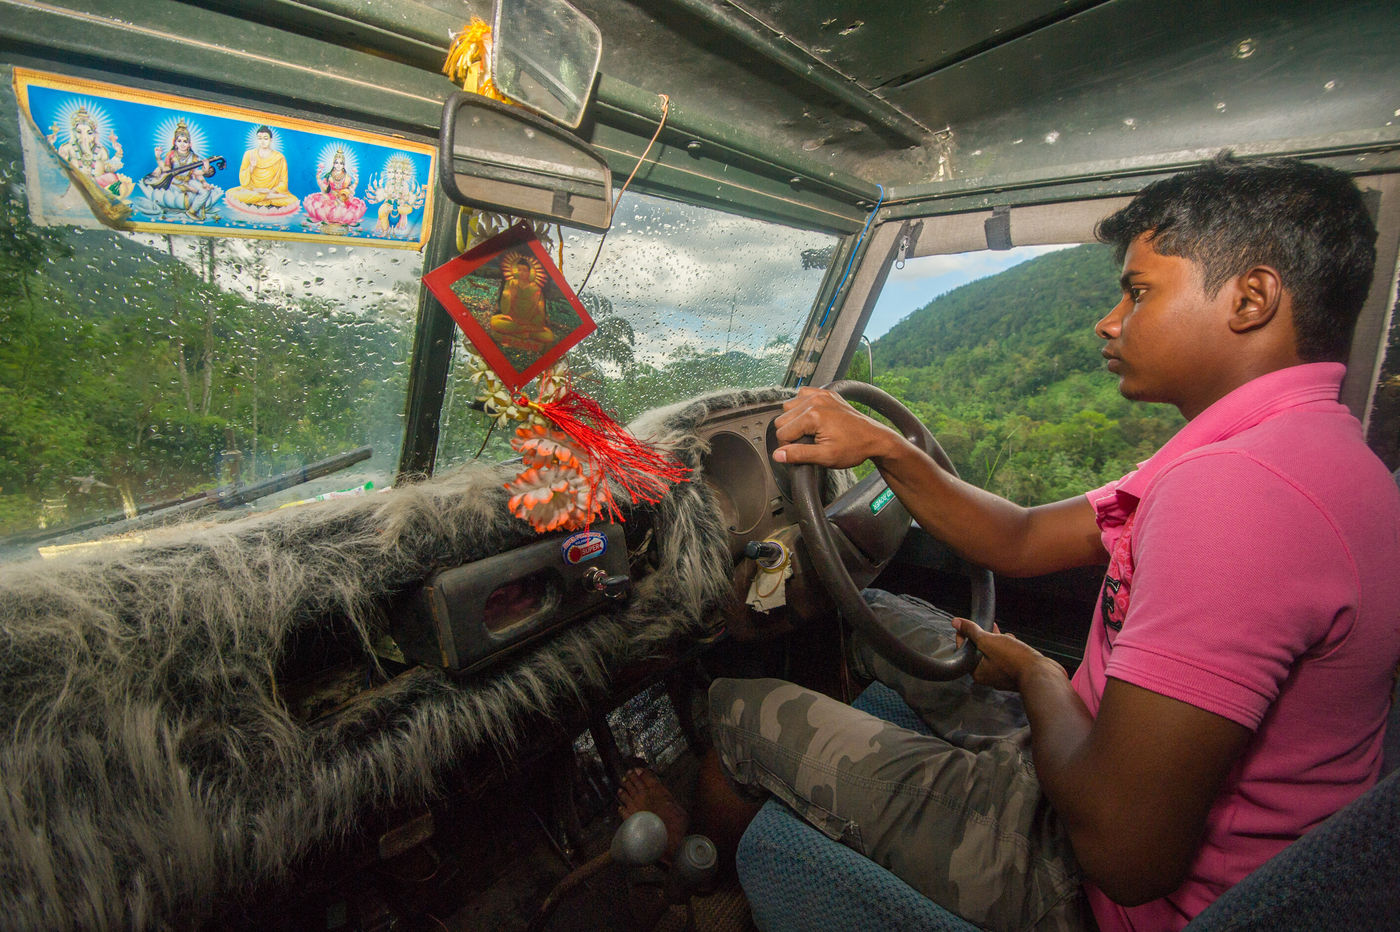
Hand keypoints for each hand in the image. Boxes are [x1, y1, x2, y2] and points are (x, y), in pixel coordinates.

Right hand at [771, 387, 905, 467]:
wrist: (874, 438)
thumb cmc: (854, 447)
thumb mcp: (825, 456)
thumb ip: (799, 454)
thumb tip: (778, 455)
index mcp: (813, 415)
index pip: (782, 432)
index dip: (788, 446)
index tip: (800, 452)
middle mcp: (815, 400)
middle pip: (782, 418)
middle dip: (790, 433)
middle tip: (807, 443)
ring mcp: (820, 394)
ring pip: (789, 407)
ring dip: (794, 420)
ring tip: (810, 431)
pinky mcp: (826, 393)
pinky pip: (802, 395)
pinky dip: (802, 407)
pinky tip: (811, 418)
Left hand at [952, 617, 1062, 691]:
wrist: (1041, 673)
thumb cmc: (1014, 660)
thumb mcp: (989, 641)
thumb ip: (972, 632)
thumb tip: (956, 622)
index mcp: (977, 672)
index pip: (964, 651)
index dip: (963, 635)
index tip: (963, 625)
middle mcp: (988, 677)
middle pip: (979, 652)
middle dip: (981, 637)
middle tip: (982, 625)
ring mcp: (1002, 676)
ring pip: (994, 654)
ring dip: (996, 641)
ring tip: (998, 630)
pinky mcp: (1014, 673)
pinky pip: (1006, 658)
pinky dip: (1007, 647)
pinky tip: (1011, 639)